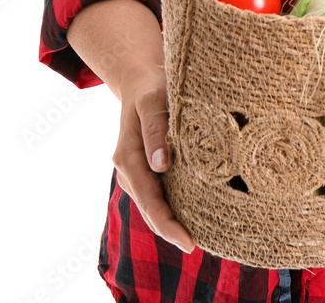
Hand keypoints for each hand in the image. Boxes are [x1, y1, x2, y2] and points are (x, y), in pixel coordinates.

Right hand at [112, 67, 194, 253]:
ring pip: (153, 204)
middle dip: (171, 230)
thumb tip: (161, 164)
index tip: (189, 242)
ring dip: (171, 220)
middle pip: (150, 209)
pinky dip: (171, 206)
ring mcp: (136, 170)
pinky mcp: (146, 167)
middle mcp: (129, 169)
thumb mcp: (153, 100)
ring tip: (197, 235)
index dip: (167, 224)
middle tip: (196, 246)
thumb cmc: (150, 87)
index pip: (148, 199)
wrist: (140, 79)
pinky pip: (157, 192)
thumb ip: (157, 129)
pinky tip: (190, 213)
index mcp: (128, 156)